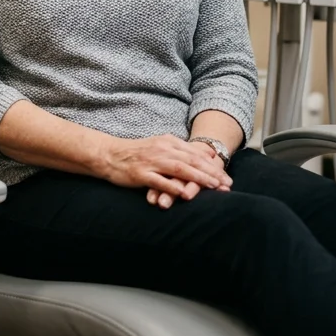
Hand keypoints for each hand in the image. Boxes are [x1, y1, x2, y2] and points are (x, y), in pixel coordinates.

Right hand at [98, 134, 232, 207]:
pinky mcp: (141, 173)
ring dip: (198, 178)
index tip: (227, 178)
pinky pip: (159, 181)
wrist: (108, 154)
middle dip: (211, 173)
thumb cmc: (136, 152)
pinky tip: (184, 194)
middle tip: (227, 184)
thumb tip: (207, 155)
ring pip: (179, 169)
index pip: (195, 154)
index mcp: (167, 142)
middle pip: (191, 161)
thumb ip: (181, 150)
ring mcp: (151, 161)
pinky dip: (173, 187)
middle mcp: (161, 149)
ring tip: (213, 187)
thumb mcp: (160, 145)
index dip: (213, 166)